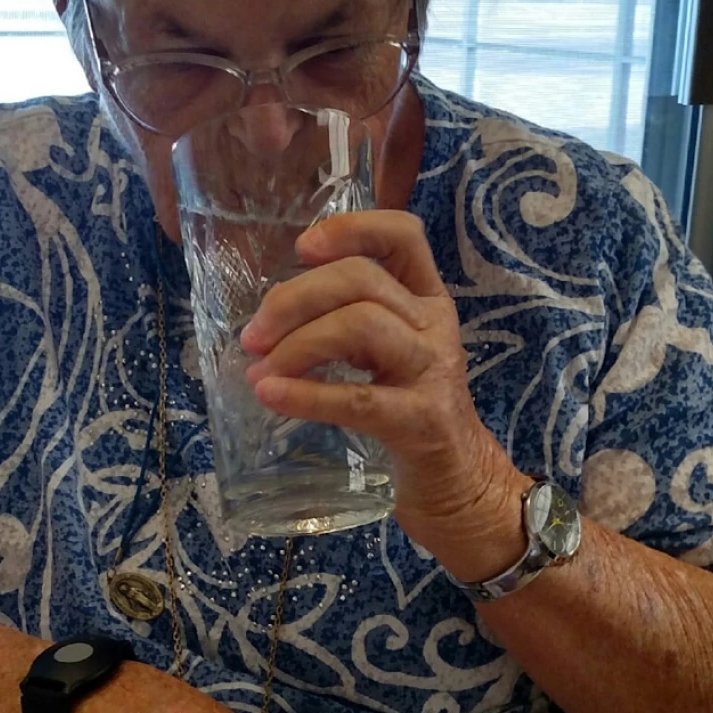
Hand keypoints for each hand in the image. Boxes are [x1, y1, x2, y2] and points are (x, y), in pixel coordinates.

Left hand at [240, 210, 528, 580]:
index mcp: (426, 299)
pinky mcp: (422, 421)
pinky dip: (306, 395)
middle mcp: (435, 325)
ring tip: (260, 371)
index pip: (403, 235)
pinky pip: (358, 398)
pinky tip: (271, 396)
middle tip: (253, 335)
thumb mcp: (386, 352)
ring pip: (362, 326)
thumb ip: (346, 319)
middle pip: (362, 280)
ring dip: (298, 345)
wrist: (458, 483)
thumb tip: (268, 315)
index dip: (352, 228)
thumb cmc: (408, 410)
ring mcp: (433, 371)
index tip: (302, 247)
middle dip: (295, 299)